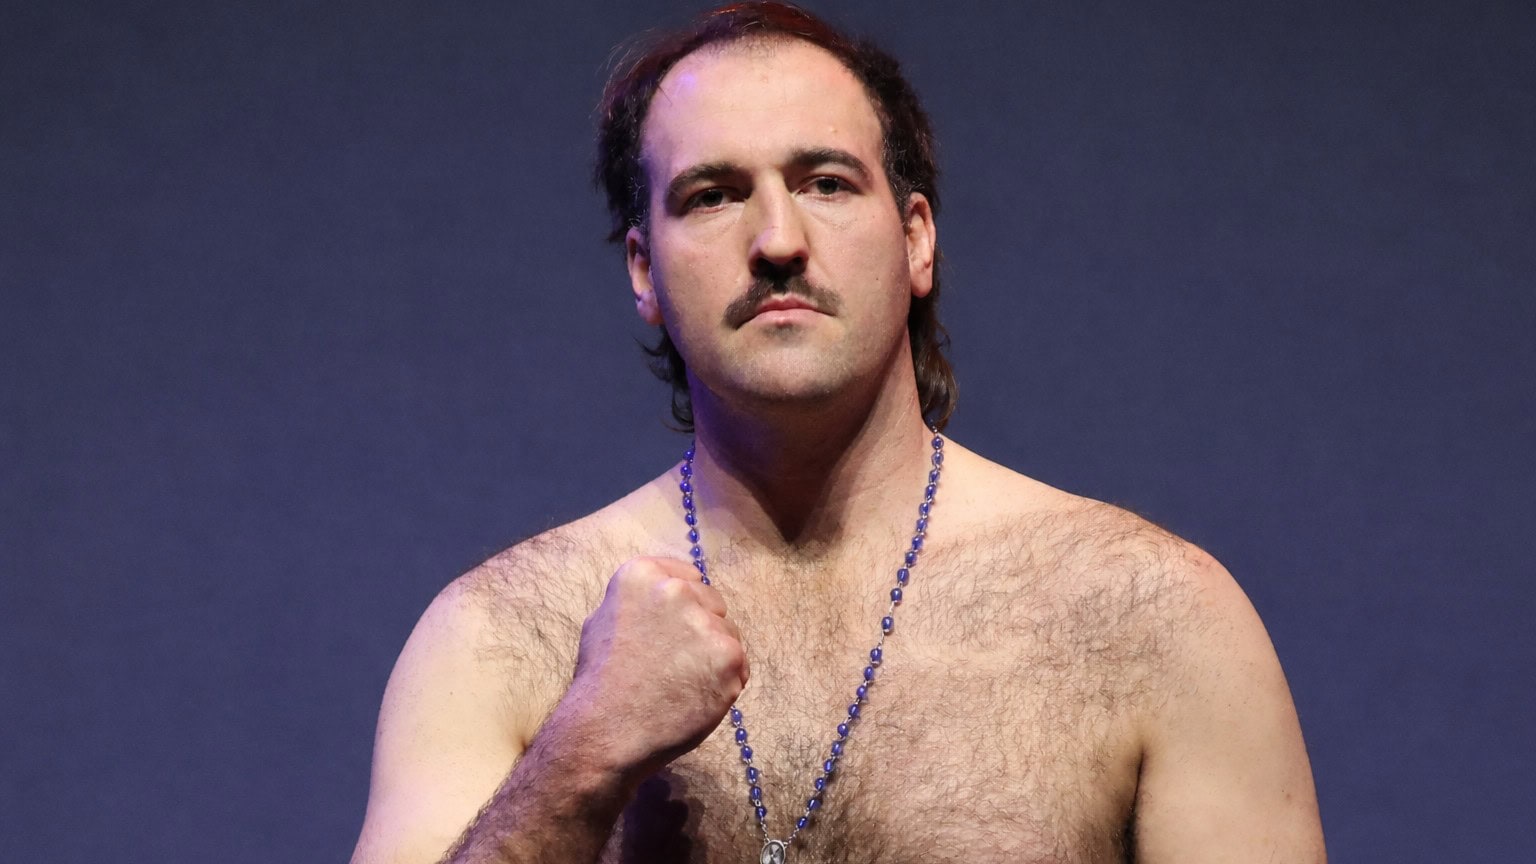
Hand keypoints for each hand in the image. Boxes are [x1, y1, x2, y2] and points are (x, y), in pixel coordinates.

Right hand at [559, 557, 749, 784]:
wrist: (604, 730)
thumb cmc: (600, 682)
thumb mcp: (603, 620)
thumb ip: (639, 601)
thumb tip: (662, 595)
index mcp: (642, 574)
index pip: (688, 579)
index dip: (685, 609)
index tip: (671, 633)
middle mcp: (676, 590)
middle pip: (713, 605)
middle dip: (701, 632)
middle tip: (675, 666)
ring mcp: (704, 622)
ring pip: (728, 636)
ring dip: (714, 660)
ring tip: (681, 686)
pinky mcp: (728, 655)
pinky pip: (740, 666)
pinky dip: (725, 685)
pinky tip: (696, 699)